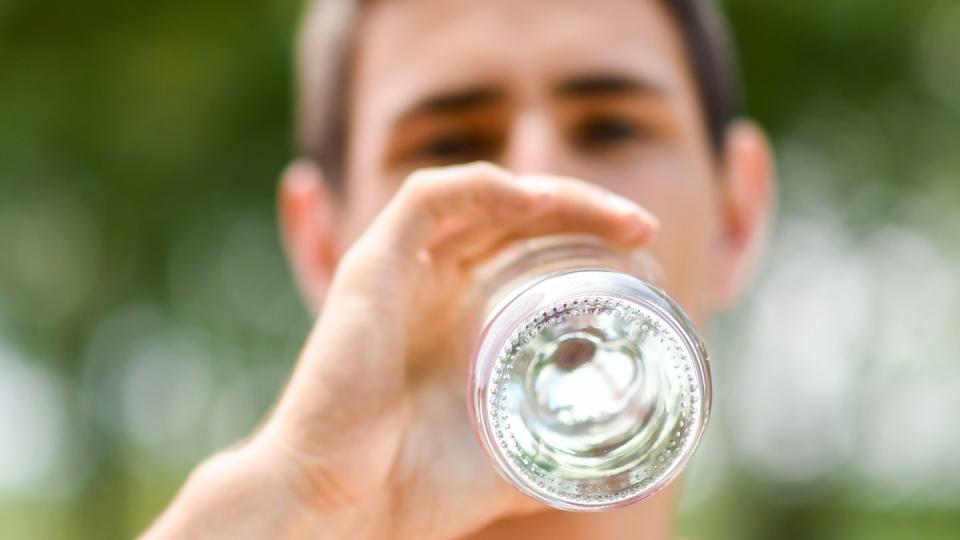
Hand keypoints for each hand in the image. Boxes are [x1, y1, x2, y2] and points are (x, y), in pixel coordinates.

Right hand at [143, 162, 658, 538]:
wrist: (345, 509)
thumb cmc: (416, 486)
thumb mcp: (512, 452)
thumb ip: (556, 440)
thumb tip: (624, 450)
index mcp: (459, 315)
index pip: (526, 246)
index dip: (585, 238)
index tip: (642, 252)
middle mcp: (430, 283)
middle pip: (513, 216)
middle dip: (583, 212)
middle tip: (640, 228)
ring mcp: (400, 271)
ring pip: (481, 196)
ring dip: (553, 194)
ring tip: (615, 215)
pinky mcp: (370, 265)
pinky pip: (427, 198)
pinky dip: (485, 187)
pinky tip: (540, 201)